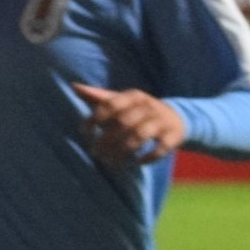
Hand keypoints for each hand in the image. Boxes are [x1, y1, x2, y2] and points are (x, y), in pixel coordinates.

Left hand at [72, 83, 186, 165]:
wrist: (176, 117)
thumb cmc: (138, 110)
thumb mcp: (121, 101)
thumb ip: (98, 97)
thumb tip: (74, 86)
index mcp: (133, 96)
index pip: (111, 104)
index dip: (96, 117)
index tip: (84, 130)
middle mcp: (148, 106)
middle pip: (124, 123)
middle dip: (106, 139)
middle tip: (94, 152)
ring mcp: (162, 121)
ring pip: (140, 136)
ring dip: (122, 151)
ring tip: (109, 162)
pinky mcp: (173, 136)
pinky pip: (160, 148)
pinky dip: (148, 157)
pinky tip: (135, 163)